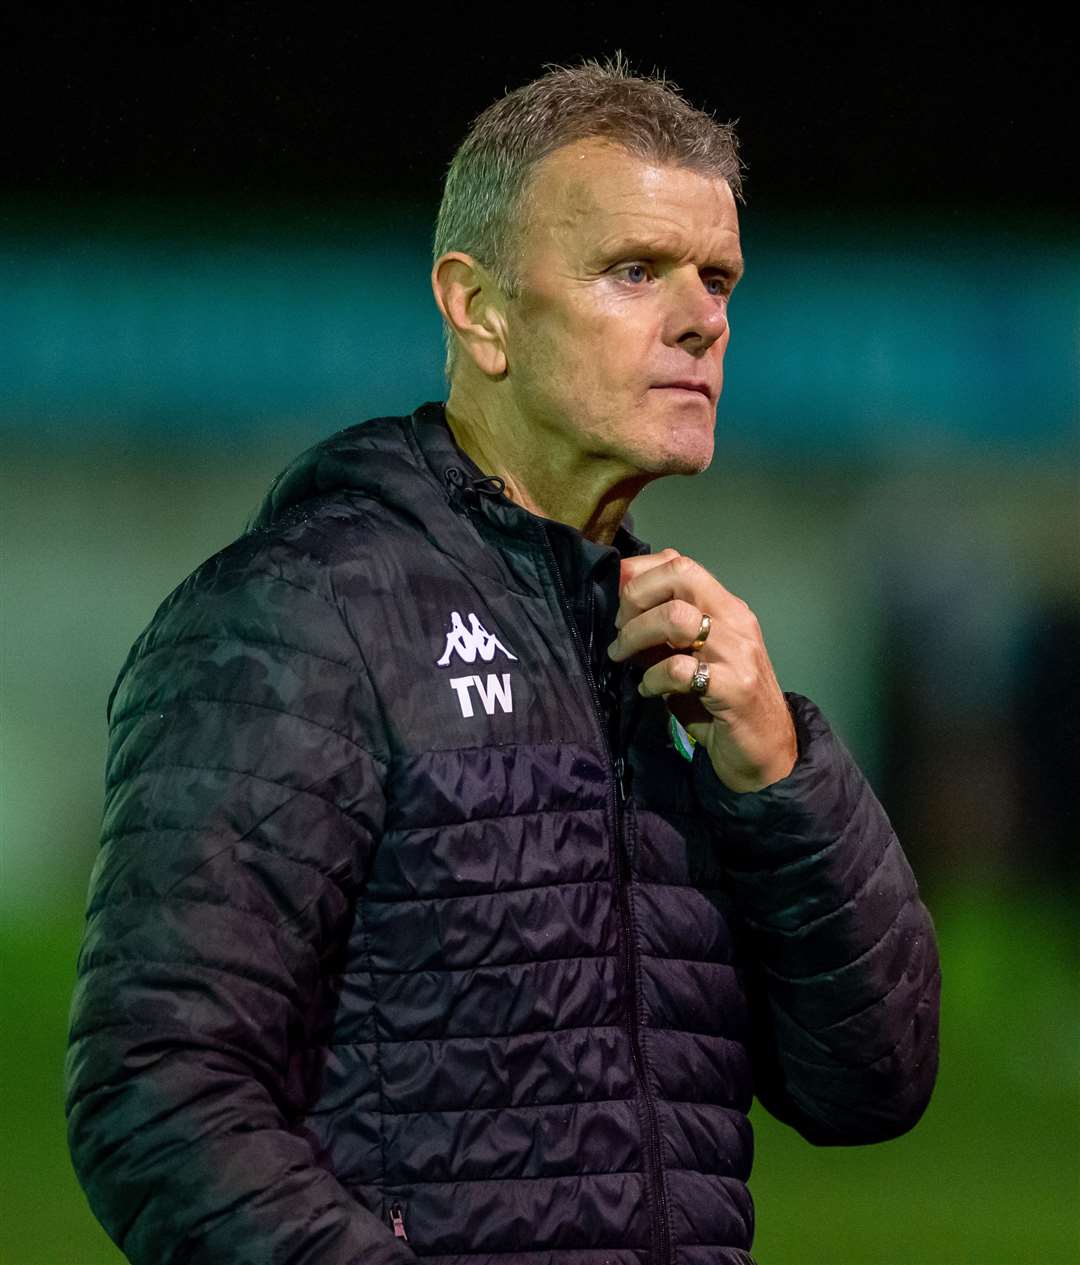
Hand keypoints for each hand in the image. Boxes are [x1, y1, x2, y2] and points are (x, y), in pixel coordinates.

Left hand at [607, 549, 797, 792]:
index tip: (616, 599)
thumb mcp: (692, 659)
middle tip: (620, 628)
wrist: (766, 751)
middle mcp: (735, 620)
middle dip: (637, 596)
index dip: (639, 573)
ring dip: (637, 635)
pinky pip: (680, 669)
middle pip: (681, 575)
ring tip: (623, 658)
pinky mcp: (735, 688)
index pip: (681, 562)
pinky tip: (649, 690)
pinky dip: (653, 678)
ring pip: (677, 618)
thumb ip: (664, 635)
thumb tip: (619, 615)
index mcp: (726, 608)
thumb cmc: (722, 705)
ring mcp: (738, 653)